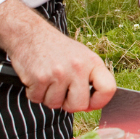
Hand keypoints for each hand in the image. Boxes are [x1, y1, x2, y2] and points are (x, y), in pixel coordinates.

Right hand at [0, 0, 114, 111]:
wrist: (31, 34)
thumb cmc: (57, 49)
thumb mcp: (81, 56)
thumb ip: (90, 78)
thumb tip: (92, 105)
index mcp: (92, 62)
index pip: (108, 89)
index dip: (100, 102)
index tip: (90, 103)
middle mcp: (78, 68)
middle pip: (79, 105)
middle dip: (69, 104)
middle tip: (62, 94)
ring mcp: (59, 73)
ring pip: (55, 104)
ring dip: (48, 97)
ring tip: (48, 80)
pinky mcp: (39, 77)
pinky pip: (37, 99)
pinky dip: (34, 93)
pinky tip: (36, 78)